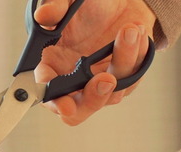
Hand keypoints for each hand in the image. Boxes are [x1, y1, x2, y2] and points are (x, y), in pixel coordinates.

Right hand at [34, 0, 156, 125]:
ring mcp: (97, 85)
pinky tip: (136, 36)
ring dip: (122, 62)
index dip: (53, 99)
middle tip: (104, 80)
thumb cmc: (89, 8)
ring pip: (109, 94)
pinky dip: (136, 57)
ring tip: (129, 31)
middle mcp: (72, 82)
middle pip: (75, 112)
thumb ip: (55, 7)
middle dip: (91, 100)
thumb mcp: (70, 2)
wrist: (120, 5)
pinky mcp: (122, 82)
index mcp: (51, 67)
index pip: (46, 91)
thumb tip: (44, 16)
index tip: (64, 102)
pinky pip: (132, 80)